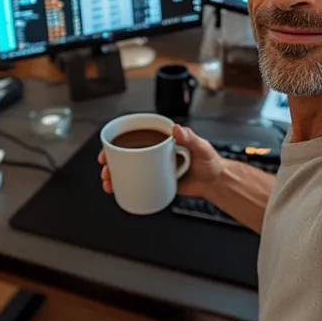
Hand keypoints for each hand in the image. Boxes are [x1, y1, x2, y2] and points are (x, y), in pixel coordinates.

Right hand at [98, 124, 223, 199]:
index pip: (136, 135)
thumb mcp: (202, 147)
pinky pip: (137, 183)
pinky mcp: (156, 182)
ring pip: (129, 169)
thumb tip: (177, 129)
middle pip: (127, 154)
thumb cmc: (210, 161)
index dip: (119, 139)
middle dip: (111, 160)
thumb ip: (191, 138)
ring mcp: (154, 168)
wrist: (215, 182)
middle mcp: (155, 152)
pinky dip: (125, 187)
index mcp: (163, 139)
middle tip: (106, 167)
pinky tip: (117, 191)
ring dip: (114, 175)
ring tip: (109, 182)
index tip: (109, 145)